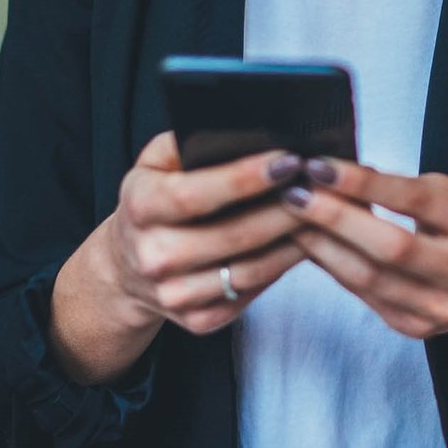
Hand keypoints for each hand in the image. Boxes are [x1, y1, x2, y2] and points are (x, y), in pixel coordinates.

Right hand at [108, 132, 306, 334]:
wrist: (126, 265)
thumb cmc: (153, 198)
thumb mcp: (155, 160)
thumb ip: (188, 140)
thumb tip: (241, 128)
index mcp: (140, 207)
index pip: (195, 193)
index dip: (244, 178)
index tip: (287, 159)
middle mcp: (153, 256)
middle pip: (232, 236)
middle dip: (283, 208)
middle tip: (317, 183)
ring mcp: (175, 294)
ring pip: (249, 269)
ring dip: (291, 240)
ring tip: (320, 210)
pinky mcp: (198, 320)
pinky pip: (250, 293)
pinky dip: (280, 267)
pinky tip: (301, 241)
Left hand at [279, 158, 447, 340]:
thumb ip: (404, 186)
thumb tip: (340, 173)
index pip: (414, 200)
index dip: (363, 184)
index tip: (319, 165)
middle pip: (390, 248)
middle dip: (335, 218)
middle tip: (294, 192)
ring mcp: (441, 307)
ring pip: (369, 278)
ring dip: (323, 245)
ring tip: (290, 216)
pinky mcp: (416, 328)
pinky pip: (363, 296)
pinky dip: (332, 267)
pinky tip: (308, 243)